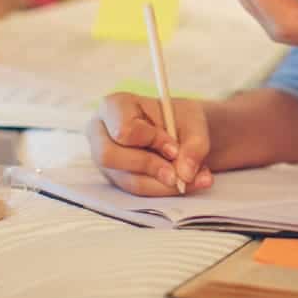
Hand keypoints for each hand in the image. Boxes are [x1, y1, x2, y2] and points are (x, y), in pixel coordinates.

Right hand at [86, 93, 213, 196]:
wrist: (184, 131)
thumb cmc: (181, 118)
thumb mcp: (195, 122)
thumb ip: (195, 145)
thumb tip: (185, 173)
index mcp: (115, 106)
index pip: (121, 129)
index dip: (149, 141)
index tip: (174, 148)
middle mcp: (101, 133)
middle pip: (109, 156)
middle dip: (149, 166)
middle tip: (178, 174)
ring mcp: (106, 160)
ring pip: (127, 179)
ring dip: (163, 184)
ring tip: (193, 178)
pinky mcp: (117, 179)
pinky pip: (138, 191)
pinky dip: (164, 190)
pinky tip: (185, 183)